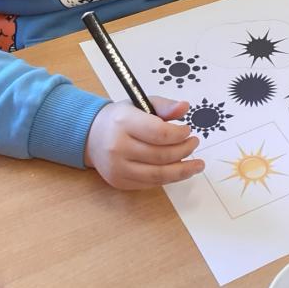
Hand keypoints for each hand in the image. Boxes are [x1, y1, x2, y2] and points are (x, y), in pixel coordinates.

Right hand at [84, 96, 203, 189]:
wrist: (91, 135)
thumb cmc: (120, 118)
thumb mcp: (141, 104)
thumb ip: (164, 106)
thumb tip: (185, 107)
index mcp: (124, 122)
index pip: (159, 133)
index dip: (179, 134)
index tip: (188, 130)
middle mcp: (118, 147)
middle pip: (161, 156)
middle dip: (184, 151)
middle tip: (194, 143)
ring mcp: (117, 168)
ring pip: (158, 175)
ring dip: (182, 171)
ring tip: (196, 165)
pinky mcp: (119, 181)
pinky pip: (150, 184)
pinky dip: (168, 178)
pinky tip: (178, 171)